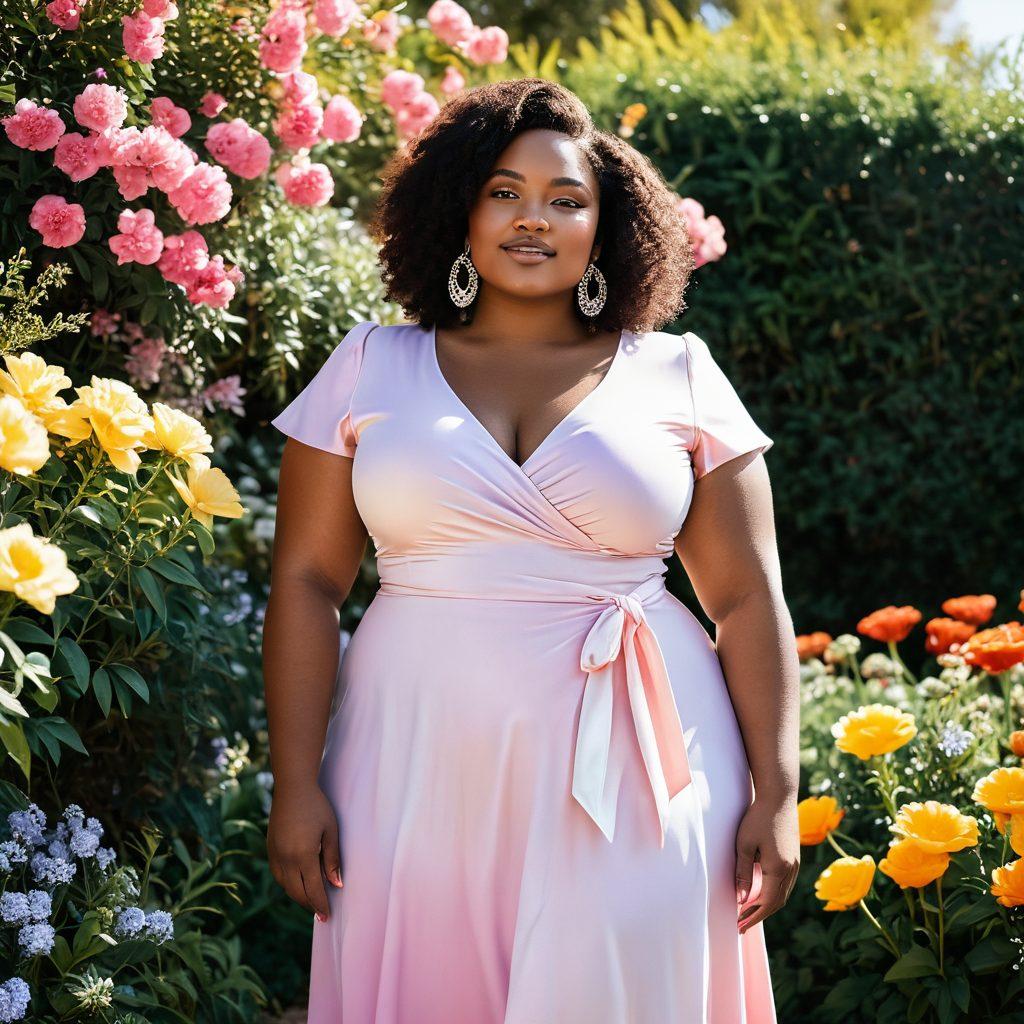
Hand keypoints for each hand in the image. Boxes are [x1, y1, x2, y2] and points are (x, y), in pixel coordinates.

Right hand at [267, 781, 343, 922]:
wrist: (292, 788)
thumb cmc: (317, 807)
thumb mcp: (331, 831)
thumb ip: (333, 859)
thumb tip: (337, 885)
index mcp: (303, 855)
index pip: (313, 889)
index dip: (321, 904)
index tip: (327, 916)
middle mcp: (286, 859)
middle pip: (297, 892)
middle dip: (310, 905)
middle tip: (321, 914)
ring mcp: (275, 854)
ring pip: (285, 886)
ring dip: (298, 896)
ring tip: (311, 901)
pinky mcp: (270, 849)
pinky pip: (278, 875)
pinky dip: (288, 884)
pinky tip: (297, 884)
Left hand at [735, 790, 799, 934]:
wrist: (779, 798)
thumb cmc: (757, 818)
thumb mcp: (744, 845)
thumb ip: (743, 874)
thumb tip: (742, 900)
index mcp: (779, 869)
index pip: (767, 903)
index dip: (753, 917)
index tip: (739, 926)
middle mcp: (791, 870)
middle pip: (777, 902)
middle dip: (759, 915)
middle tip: (741, 924)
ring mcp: (795, 864)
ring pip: (782, 894)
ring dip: (766, 906)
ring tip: (748, 912)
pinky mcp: (794, 857)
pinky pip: (785, 884)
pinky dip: (773, 894)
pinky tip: (761, 894)